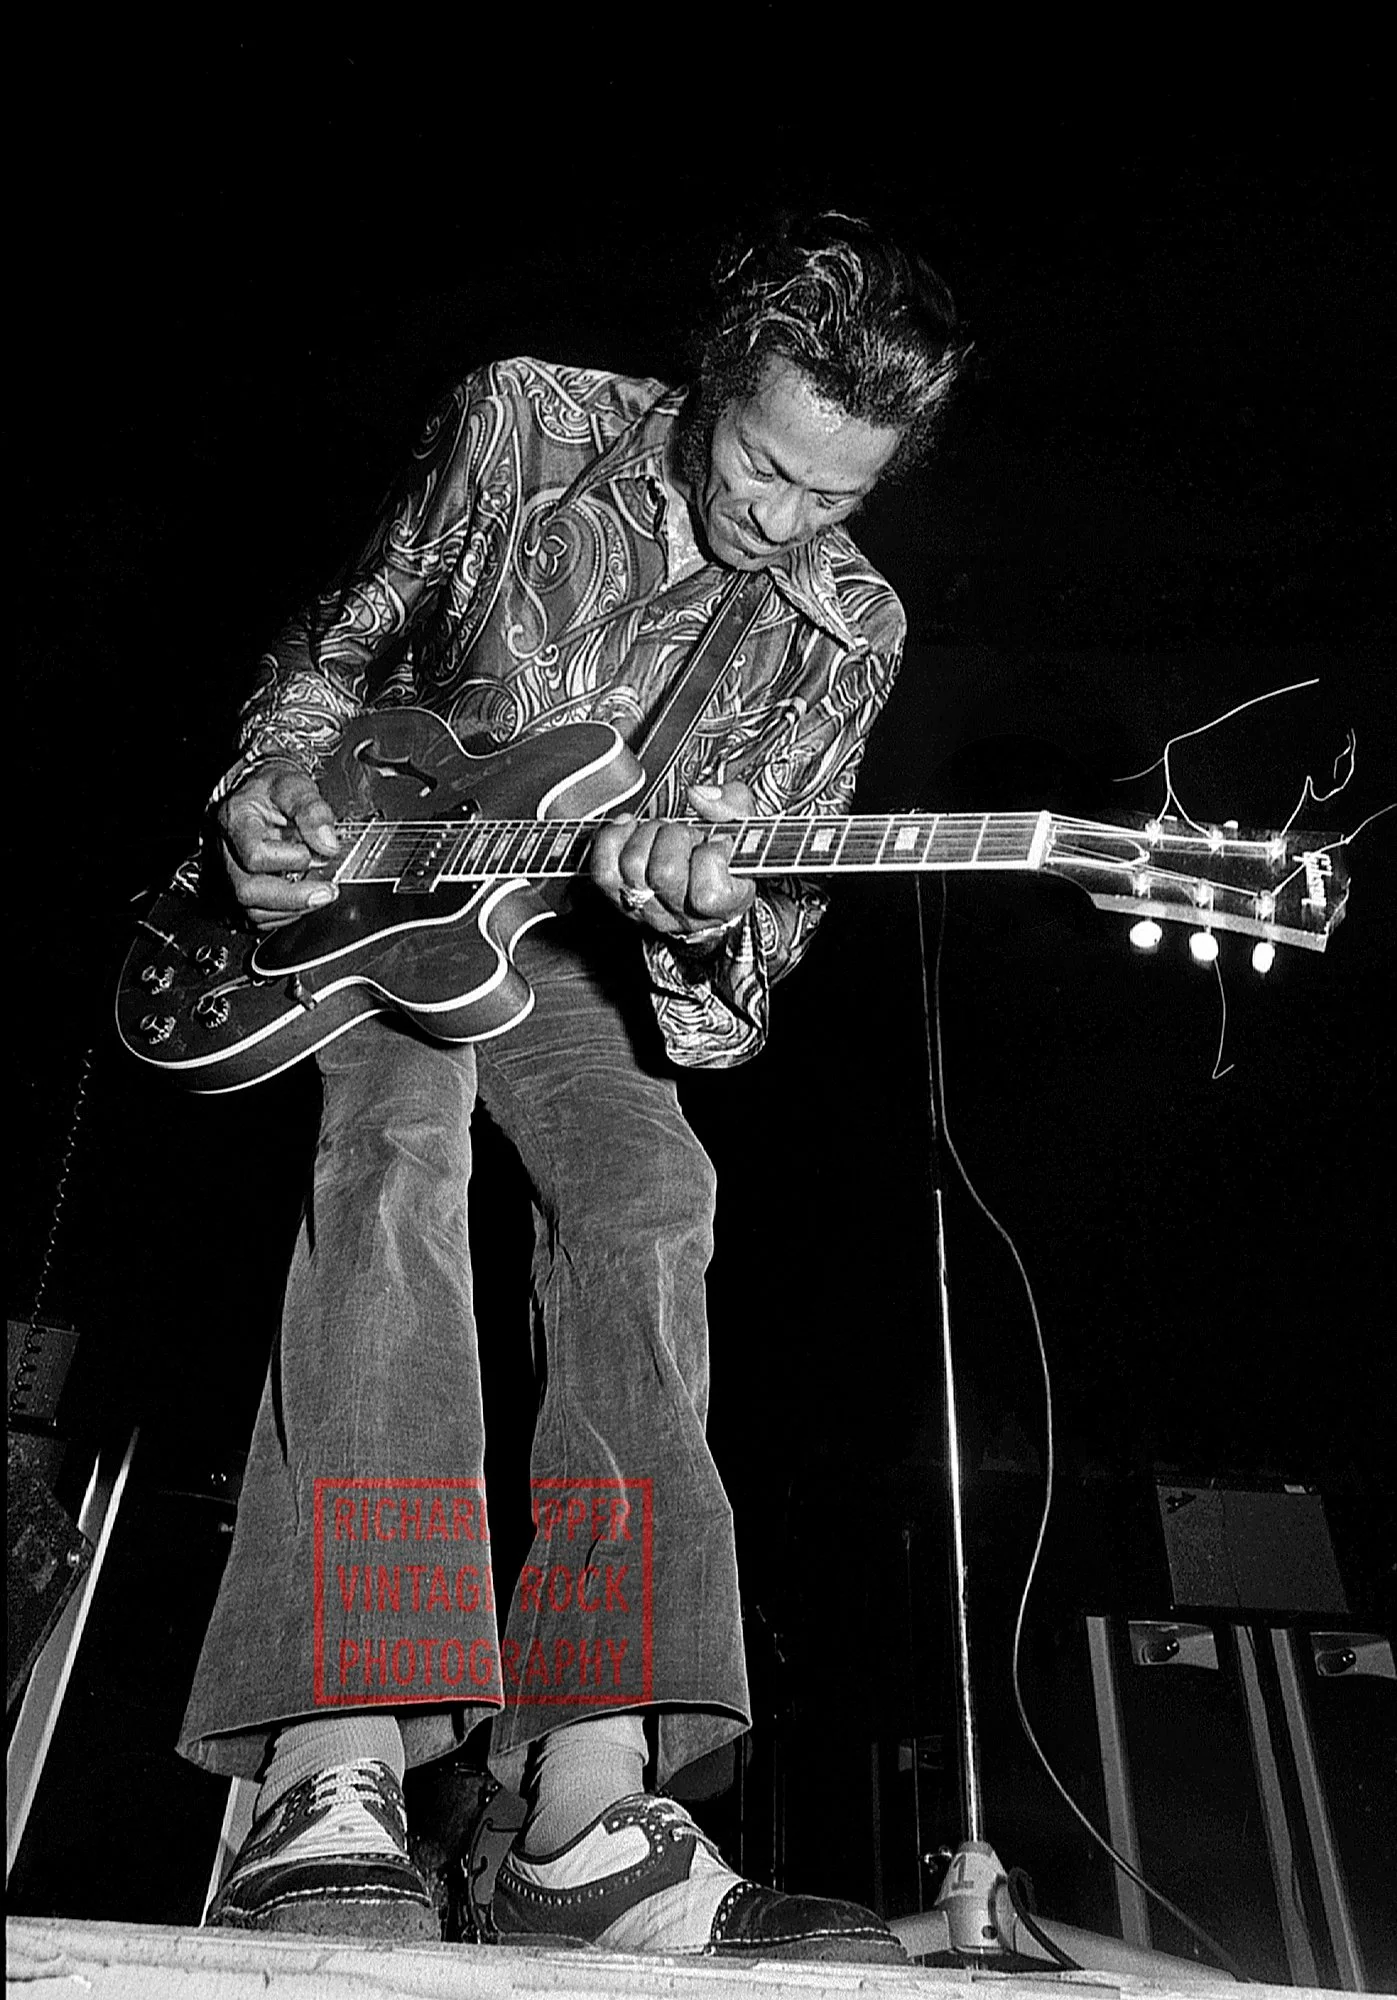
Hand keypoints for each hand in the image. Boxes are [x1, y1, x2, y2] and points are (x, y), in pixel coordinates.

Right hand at [217, 762, 340, 928]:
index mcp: (234, 820)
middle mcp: (224, 851)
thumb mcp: (295, 786)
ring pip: (250, 910)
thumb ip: (313, 811)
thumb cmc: (272, 789)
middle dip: (293, 898)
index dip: (289, 859)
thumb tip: (328, 844)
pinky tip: (302, 899)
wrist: (258, 793)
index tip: (314, 852)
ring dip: (291, 909)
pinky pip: (255, 917)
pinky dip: (283, 914)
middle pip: (248, 891)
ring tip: (319, 894)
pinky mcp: (234, 892)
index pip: (254, 855)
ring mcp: (226, 874)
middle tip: (327, 892)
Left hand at [590, 780, 757, 941]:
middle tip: (688, 835)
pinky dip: (612, 839)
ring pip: (633, 866)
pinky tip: (629, 828)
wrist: (704, 880)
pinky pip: (603, 870)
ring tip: (663, 834)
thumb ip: (733, 804)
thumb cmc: (727, 853)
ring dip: (648, 835)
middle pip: (664, 873)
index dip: (712, 857)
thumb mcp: (746, 825)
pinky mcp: (619, 898)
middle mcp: (682, 916)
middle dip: (677, 837)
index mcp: (723, 907)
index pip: (708, 894)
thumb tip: (698, 796)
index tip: (719, 843)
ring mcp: (648, 910)